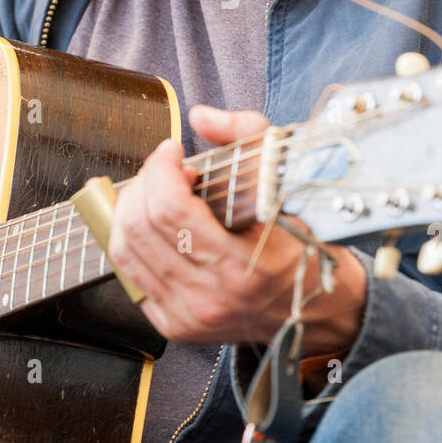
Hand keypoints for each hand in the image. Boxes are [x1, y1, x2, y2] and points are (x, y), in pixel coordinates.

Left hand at [105, 105, 366, 354]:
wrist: (317, 307)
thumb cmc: (302, 246)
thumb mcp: (285, 184)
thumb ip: (246, 136)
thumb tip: (200, 116)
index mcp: (240, 267)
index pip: (170, 210)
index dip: (161, 169)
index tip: (173, 152)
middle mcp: (208, 297)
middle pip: (139, 227)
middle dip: (144, 183)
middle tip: (165, 169)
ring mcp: (186, 316)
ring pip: (124, 250)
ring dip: (131, 209)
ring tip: (155, 192)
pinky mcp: (174, 325)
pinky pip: (129, 275)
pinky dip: (131, 240)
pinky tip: (152, 225)